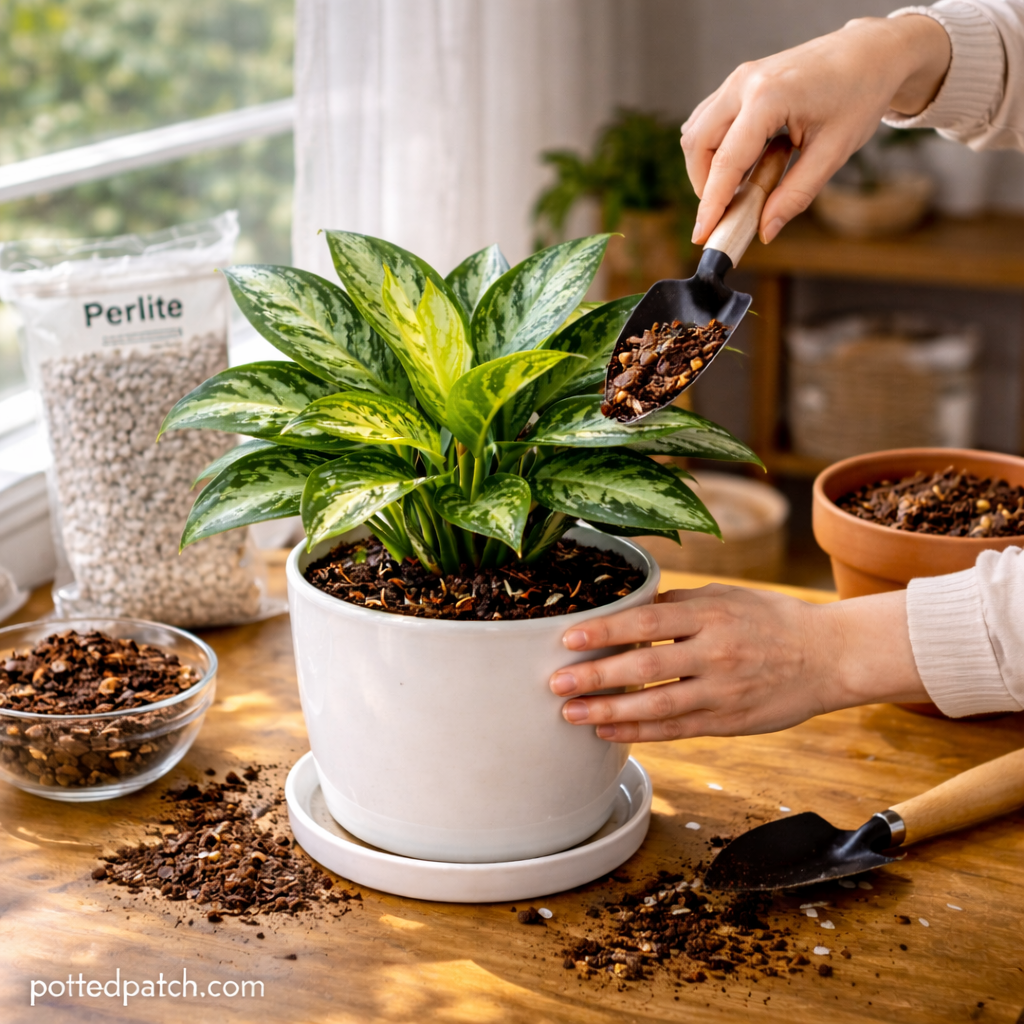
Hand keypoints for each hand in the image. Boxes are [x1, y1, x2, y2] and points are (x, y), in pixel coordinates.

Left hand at [549, 584, 926, 742]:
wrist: (829, 657)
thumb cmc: (771, 620)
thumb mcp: (727, 598)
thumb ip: (679, 605)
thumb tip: (629, 609)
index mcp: (712, 615)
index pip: (648, 623)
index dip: (606, 632)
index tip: (569, 639)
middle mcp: (715, 653)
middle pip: (645, 667)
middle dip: (596, 677)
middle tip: (555, 683)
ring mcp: (723, 691)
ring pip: (657, 706)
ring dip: (609, 711)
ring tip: (571, 714)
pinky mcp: (729, 721)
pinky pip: (677, 729)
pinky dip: (640, 732)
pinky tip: (608, 731)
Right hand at [682, 14, 950, 244]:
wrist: (870, 53)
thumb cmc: (859, 94)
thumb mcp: (833, 152)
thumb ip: (795, 194)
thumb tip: (765, 230)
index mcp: (769, 96)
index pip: (727, 161)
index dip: (712, 203)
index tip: (702, 235)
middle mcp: (745, 83)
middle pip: (699, 145)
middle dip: (705, 185)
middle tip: (727, 212)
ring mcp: (738, 79)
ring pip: (698, 133)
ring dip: (709, 167)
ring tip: (740, 187)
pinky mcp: (739, 83)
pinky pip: (708, 121)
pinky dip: (716, 150)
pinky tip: (743, 164)